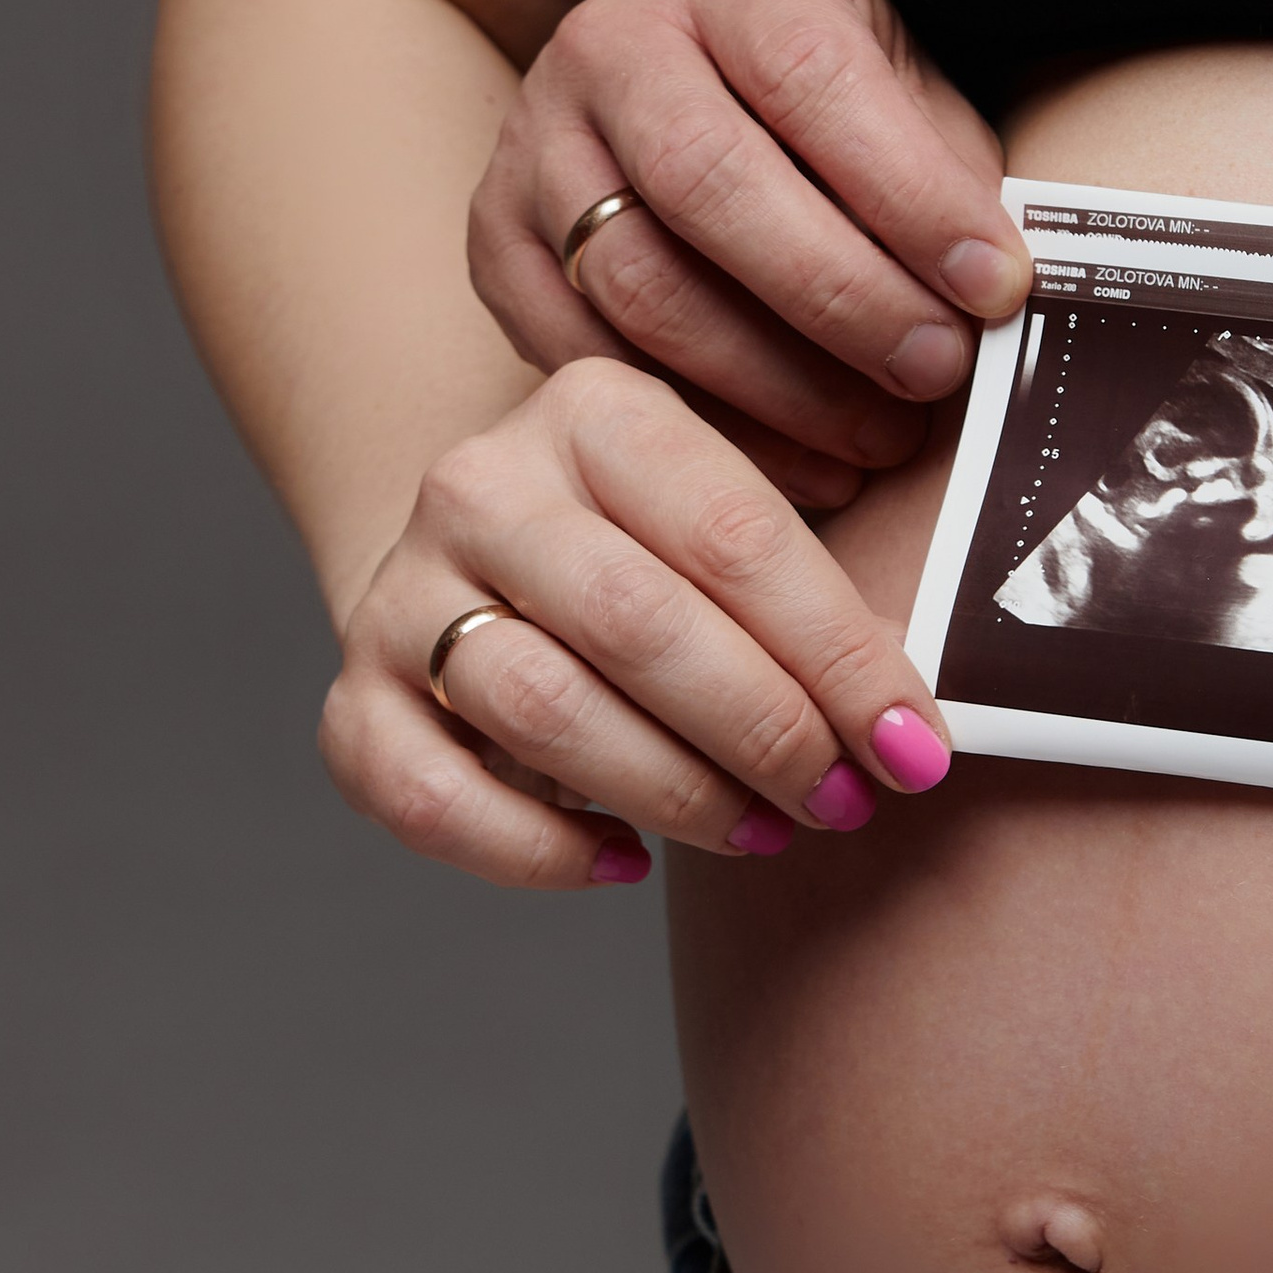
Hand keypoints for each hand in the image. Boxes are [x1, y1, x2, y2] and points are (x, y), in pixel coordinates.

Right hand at [320, 361, 955, 888]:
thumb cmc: (664, 559)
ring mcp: (403, 592)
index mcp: (597, 411)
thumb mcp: (737, 521)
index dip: (842, 659)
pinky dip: (536, 850)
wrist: (491, 567)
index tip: (917, 750)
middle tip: (840, 803)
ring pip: (540, 709)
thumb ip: (817, 591)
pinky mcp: (353, 700)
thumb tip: (920, 727)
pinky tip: (627, 860)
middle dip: (764, 731)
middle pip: (640, 624)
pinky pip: (433, 796)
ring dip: (672, 791)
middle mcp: (481, 484)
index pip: (740, 540)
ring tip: (759, 831)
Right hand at [469, 0, 1031, 510]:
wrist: (694, 71)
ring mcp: (535, 141)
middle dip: (838, 297)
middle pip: (707, 183)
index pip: (813, 80)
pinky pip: (580, 354)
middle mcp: (611, 43)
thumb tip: (998, 297)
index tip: (997, 287)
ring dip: (772, 384)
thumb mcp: (904, 87)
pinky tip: (794, 461)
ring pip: (638, 282)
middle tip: (934, 372)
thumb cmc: (827, 97)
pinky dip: (696, 425)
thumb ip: (946, 174)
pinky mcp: (494, 240)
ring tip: (876, 437)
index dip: (910, 196)